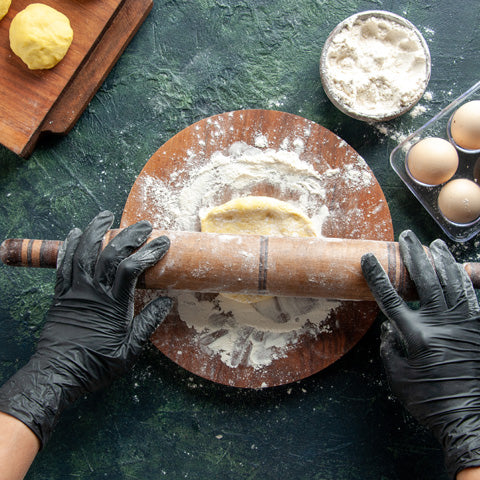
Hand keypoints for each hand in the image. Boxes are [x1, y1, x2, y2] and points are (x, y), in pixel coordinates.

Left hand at [0, 211, 171, 446]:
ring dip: (95, 231)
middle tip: (143, 225)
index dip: (148, 253)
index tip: (162, 243)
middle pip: (109, 255)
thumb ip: (147, 324)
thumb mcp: (130, 350)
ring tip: (106, 215)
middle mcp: (93, 293)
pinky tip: (76, 233)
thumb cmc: (96, 364)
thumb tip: (166, 302)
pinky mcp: (61, 294)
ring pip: (84, 253)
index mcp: (113, 305)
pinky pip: (63, 265)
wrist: (58, 373)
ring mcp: (75, 291)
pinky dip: (70, 246)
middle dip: (128, 236)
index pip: (131, 269)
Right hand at [361, 230, 479, 478]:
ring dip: (441, 259)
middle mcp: (441, 324)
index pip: (391, 298)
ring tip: (433, 243)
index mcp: (417, 336)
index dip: (378, 276)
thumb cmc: (428, 399)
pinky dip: (463, 277)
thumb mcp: (398, 376)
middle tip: (406, 236)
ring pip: (452, 282)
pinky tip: (457, 266)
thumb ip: (390, 346)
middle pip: (425, 280)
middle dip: (413, 255)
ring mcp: (464, 324)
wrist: (468, 418)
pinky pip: (471, 295)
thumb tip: (389, 325)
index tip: (368, 258)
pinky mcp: (478, 327)